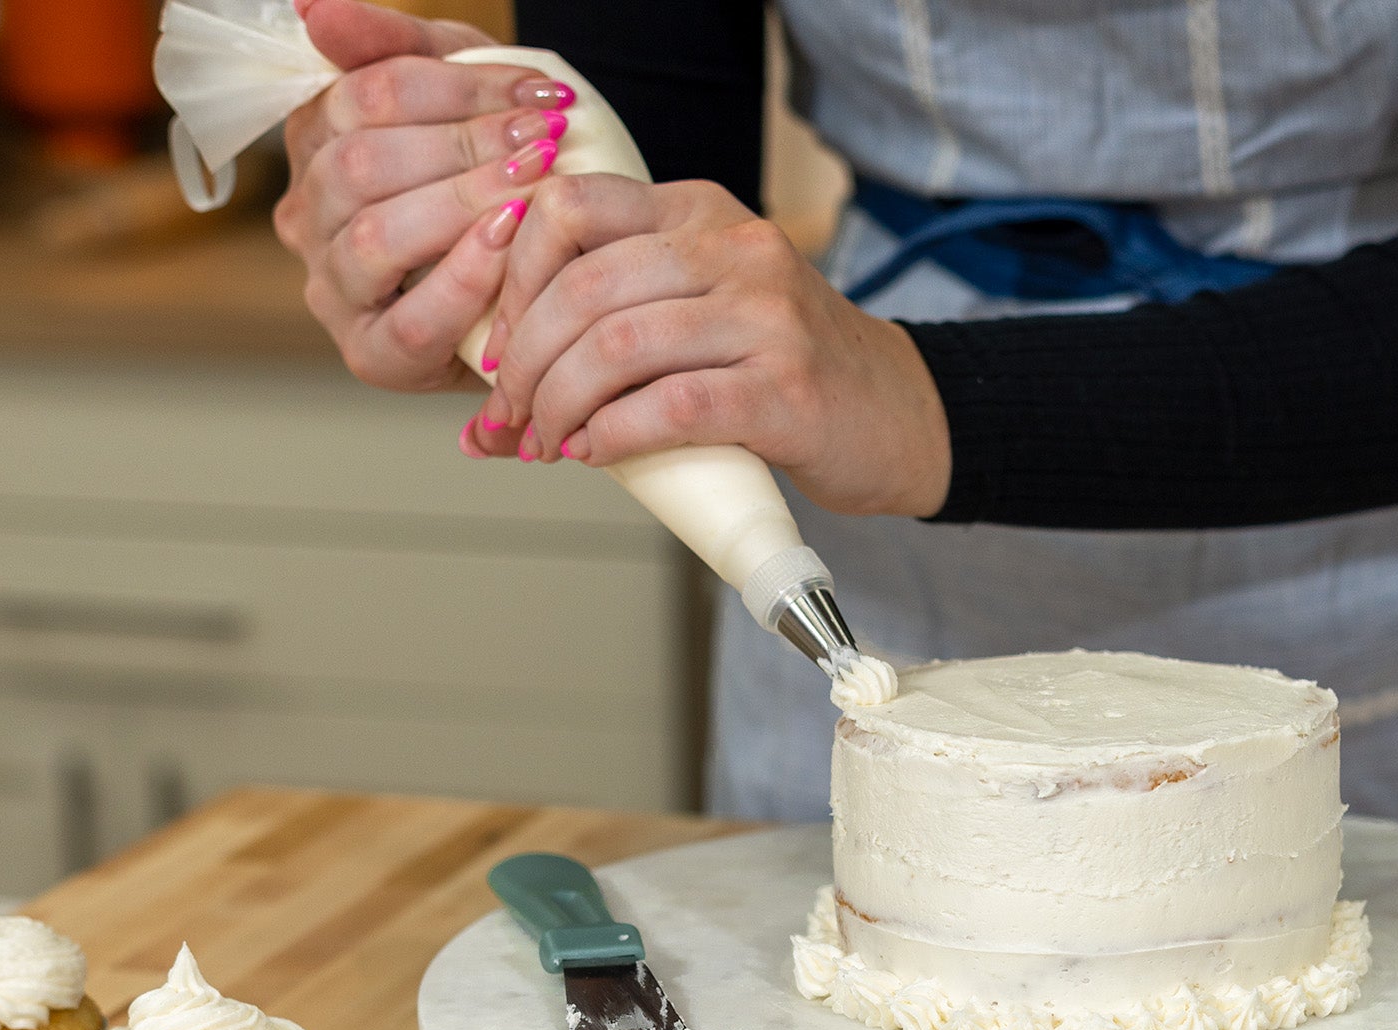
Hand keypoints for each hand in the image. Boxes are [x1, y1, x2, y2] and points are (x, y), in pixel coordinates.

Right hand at [272, 0, 574, 391]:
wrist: (534, 294)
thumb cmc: (493, 191)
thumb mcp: (458, 104)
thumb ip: (396, 51)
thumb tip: (311, 8)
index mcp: (314, 147)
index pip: (358, 97)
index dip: (453, 88)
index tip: (535, 92)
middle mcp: (307, 220)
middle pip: (360, 165)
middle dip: (464, 146)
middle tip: (544, 138)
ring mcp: (333, 293)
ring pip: (374, 237)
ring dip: (463, 205)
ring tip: (534, 184)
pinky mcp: (372, 357)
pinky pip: (410, 319)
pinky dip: (464, 277)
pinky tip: (512, 245)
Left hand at [464, 177, 951, 517]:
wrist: (899, 417)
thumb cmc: (788, 373)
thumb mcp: (708, 308)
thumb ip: (624, 315)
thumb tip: (499, 381)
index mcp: (701, 212)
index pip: (568, 208)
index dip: (513, 283)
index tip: (500, 349)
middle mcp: (734, 249)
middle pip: (582, 285)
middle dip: (523, 362)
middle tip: (512, 415)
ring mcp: (766, 317)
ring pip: (616, 345)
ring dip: (559, 405)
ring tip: (549, 442)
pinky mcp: (786, 392)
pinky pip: (671, 406)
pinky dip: (614, 436)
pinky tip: (597, 453)